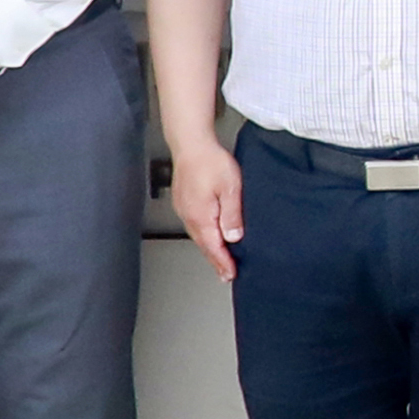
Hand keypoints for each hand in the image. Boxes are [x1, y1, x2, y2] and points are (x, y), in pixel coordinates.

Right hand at [173, 137, 245, 282]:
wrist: (191, 143)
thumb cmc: (210, 161)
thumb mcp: (231, 188)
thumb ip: (232, 214)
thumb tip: (233, 237)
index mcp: (201, 216)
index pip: (214, 247)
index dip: (223, 263)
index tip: (230, 275)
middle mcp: (190, 216)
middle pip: (205, 245)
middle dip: (216, 261)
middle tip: (226, 275)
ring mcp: (184, 209)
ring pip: (199, 236)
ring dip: (210, 250)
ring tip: (220, 261)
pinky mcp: (184, 202)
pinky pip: (195, 225)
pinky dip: (204, 236)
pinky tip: (210, 236)